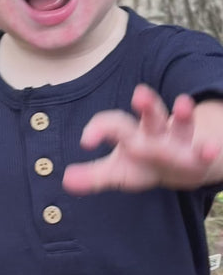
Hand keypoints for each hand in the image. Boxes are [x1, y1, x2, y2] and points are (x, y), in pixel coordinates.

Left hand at [63, 84, 222, 193]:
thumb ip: (94, 175)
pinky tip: (211, 149)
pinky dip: (208, 150)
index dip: (100, 128)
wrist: (181, 168)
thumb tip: (66, 180)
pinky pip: (203, 151)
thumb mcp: (119, 172)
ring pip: (180, 125)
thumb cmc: (144, 165)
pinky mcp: (198, 155)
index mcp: (133, 135)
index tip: (85, 141)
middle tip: (139, 94)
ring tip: (184, 103)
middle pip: (150, 117)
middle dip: (146, 106)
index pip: (115, 124)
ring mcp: (180, 141)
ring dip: (183, 115)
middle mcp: (157, 132)